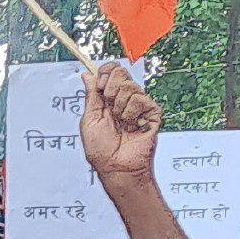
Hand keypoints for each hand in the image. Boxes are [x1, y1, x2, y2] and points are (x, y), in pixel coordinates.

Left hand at [81, 63, 162, 187]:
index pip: (110, 71)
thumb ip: (90, 95)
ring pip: (130, 87)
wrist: (117, 166)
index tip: (101, 86)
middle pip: (121, 73)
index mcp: (107, 99)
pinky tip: (132, 126)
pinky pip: (140, 99)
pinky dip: (132, 114)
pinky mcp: (152, 112)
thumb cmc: (101, 150)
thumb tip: (87, 75)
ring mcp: (139, 105)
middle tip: (110, 109)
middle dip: (111, 90)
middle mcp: (123, 99)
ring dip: (120, 108)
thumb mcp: (89, 119)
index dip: (105, 72)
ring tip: (121, 124)